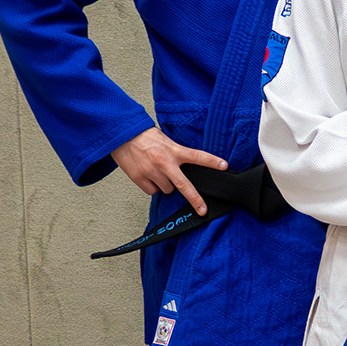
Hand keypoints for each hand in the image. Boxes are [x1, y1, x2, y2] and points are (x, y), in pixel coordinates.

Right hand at [111, 127, 227, 215]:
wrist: (121, 135)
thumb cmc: (145, 136)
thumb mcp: (166, 140)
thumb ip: (177, 154)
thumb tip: (186, 167)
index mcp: (174, 150)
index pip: (198, 156)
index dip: (212, 162)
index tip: (225, 166)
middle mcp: (164, 162)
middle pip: (184, 185)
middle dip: (195, 199)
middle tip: (202, 210)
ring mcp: (152, 172)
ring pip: (167, 189)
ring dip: (166, 184)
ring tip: (158, 171)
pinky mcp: (140, 179)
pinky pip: (152, 191)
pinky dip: (152, 186)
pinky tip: (148, 175)